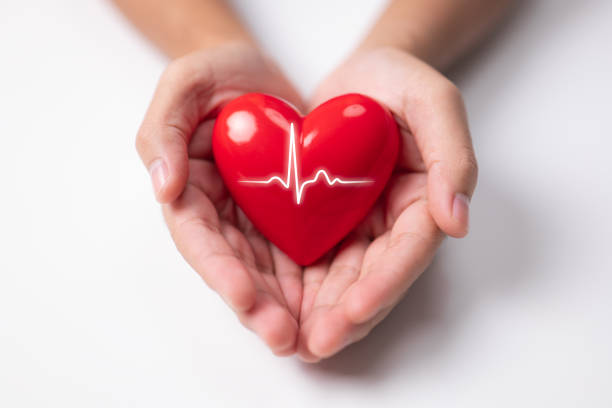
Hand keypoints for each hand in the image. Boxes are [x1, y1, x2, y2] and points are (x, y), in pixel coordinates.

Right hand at [136, 43, 305, 355]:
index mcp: (190, 193)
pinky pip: (303, 254)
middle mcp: (223, 217)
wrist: (261, 75)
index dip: (220, 272)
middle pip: (237, 270)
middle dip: (258, 306)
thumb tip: (164, 186)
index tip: (242, 298)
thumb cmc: (217, 75)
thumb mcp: (184, 86)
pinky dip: (315, 283)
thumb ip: (164, 131)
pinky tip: (333, 306)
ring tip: (311, 337)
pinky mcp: (292, 218)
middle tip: (285, 337)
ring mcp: (258, 221)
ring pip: (271, 274)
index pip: (200, 241)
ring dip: (288, 308)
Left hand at [297, 47, 477, 361]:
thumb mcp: (433, 101)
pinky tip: (278, 307)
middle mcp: (393, 224)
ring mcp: (359, 227)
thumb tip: (458, 221)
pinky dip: (299, 287)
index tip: (356, 310)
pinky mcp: (327, 223)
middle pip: (374, 278)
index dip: (384, 284)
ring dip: (321, 313)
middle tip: (316, 343)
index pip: (408, 253)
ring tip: (294, 340)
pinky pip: (314, 260)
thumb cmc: (398, 81)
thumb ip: (452, 155)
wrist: (358, 79)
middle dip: (347, 315)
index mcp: (423, 203)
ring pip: (342, 280)